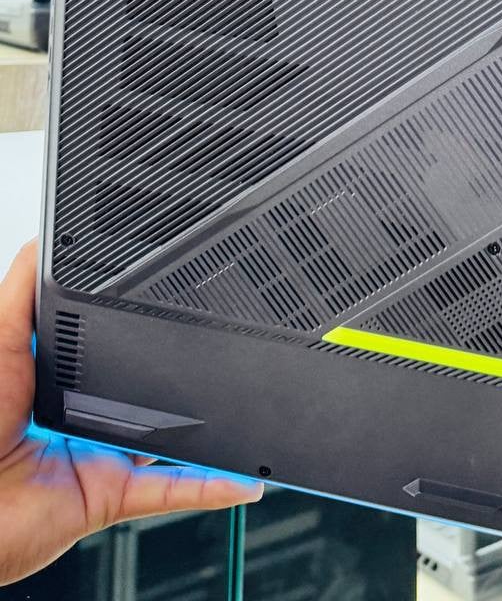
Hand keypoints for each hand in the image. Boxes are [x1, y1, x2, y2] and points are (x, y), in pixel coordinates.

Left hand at [0, 241, 262, 586]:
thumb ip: (22, 293)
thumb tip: (43, 240)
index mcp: (55, 380)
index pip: (106, 344)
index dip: (135, 324)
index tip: (170, 297)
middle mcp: (83, 418)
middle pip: (147, 391)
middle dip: (184, 376)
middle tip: (224, 346)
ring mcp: (100, 456)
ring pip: (169, 441)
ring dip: (209, 432)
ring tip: (247, 403)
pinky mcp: (110, 494)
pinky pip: (172, 490)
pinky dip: (212, 485)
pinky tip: (244, 472)